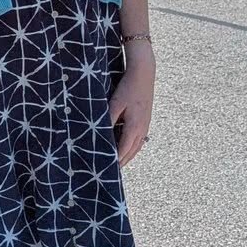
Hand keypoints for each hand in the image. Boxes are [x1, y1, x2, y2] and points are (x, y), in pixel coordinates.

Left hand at [109, 44, 154, 166]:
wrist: (144, 74)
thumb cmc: (128, 87)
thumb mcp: (115, 103)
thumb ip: (108, 120)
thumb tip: (100, 134)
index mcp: (134, 127)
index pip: (123, 150)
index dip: (115, 161)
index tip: (106, 170)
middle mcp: (142, 130)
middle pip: (131, 152)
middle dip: (121, 162)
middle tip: (110, 173)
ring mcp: (145, 126)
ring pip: (136, 147)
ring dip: (127, 156)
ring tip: (117, 164)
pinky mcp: (146, 121)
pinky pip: (139, 140)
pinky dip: (131, 148)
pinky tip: (126, 148)